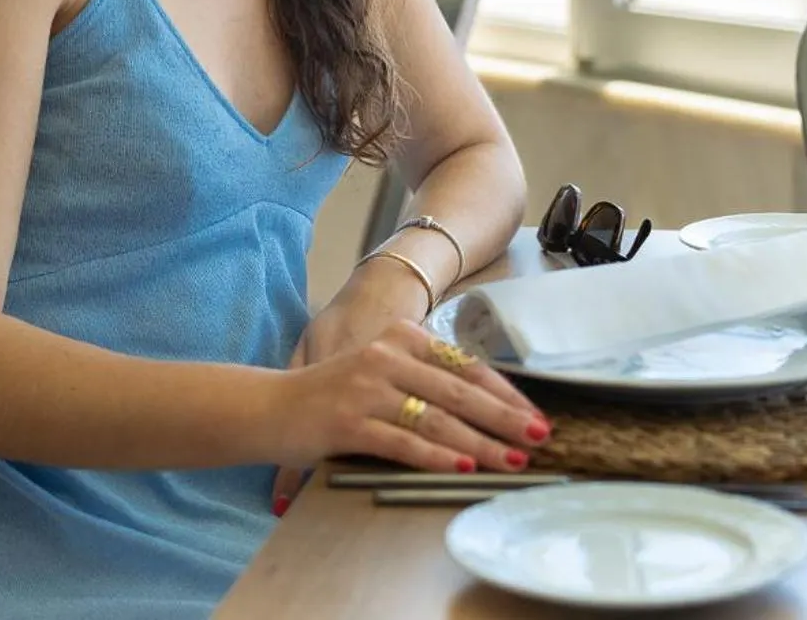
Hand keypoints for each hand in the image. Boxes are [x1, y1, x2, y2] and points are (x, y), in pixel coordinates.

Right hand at [264, 320, 546, 515]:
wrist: (267, 407)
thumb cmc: (331, 395)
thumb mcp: (381, 373)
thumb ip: (423, 382)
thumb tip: (482, 411)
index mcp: (401, 339)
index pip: (466, 365)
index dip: (504, 393)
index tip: (534, 416)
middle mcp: (387, 357)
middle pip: (459, 391)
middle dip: (504, 418)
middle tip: (539, 438)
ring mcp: (367, 389)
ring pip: (437, 418)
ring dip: (480, 443)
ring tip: (511, 460)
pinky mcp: (349, 422)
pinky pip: (404, 441)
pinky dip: (437, 456)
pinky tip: (462, 468)